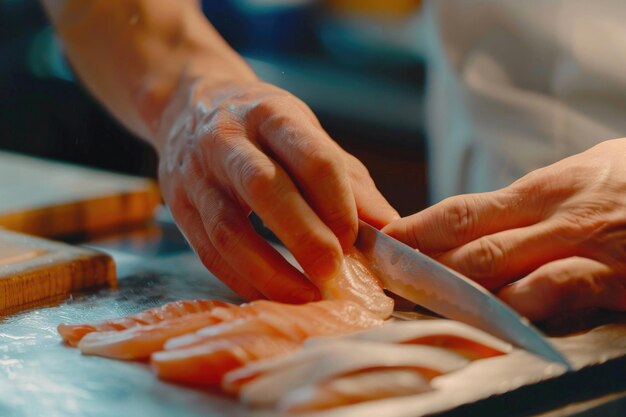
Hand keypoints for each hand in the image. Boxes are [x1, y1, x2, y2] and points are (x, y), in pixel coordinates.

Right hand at [158, 80, 398, 302]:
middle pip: (264, 188)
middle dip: (303, 235)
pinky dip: (242, 280)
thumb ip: (348, 182)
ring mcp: (196, 174)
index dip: (337, 203)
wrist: (190, 106)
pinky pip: (209, 252)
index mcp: (272, 114)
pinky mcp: (178, 207)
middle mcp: (228, 140)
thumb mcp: (307, 135)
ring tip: (306, 297)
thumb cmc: (261, 127)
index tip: (356, 240)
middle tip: (333, 272)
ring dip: (269, 270)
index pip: (312, 157)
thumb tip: (388, 231)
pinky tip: (272, 295)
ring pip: (228, 229)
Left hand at [384, 138, 625, 319]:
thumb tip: (488, 216)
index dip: (417, 229)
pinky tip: (485, 319)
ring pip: (498, 267)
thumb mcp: (592, 172)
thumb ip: (540, 198)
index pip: (462, 210)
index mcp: (547, 187)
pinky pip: (554, 293)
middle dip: (419, 263)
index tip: (383, 243)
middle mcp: (556, 214)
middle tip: (380, 278)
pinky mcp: (617, 279)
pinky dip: (515, 307)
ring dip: (450, 287)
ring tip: (411, 301)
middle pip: (468, 241)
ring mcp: (585, 246)